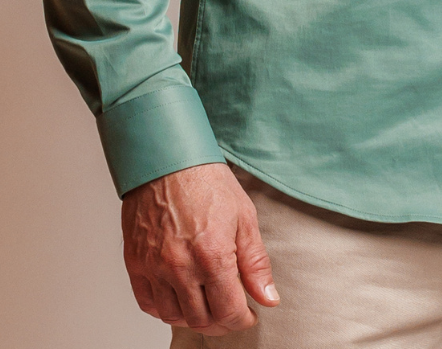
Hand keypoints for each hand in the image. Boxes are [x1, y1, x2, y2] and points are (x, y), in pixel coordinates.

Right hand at [121, 162, 279, 335]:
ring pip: (173, 316)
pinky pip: (147, 303)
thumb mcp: (244, 217)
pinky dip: (163, 309)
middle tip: (229, 311)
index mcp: (212, 256)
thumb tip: (268, 298)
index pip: (228, 312)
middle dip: (221, 322)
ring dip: (193, 318)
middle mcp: (180, 267)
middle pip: (201, 320)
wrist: (168, 158)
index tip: (248, 314)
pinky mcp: (135, 261)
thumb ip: (256, 263)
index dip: (242, 320)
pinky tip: (178, 299)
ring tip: (205, 304)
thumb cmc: (206, 182)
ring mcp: (154, 266)